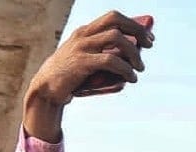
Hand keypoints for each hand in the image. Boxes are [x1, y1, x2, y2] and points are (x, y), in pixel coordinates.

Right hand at [23, 11, 153, 140]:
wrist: (46, 89)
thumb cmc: (71, 77)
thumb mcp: (88, 60)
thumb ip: (104, 55)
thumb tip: (134, 58)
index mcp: (85, 32)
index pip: (113, 17)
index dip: (134, 25)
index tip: (148, 38)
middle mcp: (83, 35)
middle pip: (115, 20)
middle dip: (137, 30)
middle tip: (149, 46)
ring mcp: (81, 47)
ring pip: (116, 38)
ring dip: (134, 53)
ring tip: (139, 69)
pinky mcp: (81, 62)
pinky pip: (110, 60)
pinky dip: (126, 69)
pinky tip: (131, 78)